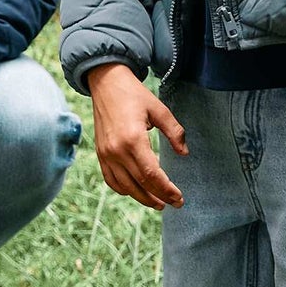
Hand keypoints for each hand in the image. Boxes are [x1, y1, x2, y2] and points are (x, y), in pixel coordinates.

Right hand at [86, 62, 186, 210]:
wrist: (105, 83)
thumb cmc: (134, 94)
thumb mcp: (159, 109)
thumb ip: (174, 132)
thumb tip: (184, 153)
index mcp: (133, 139)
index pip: (152, 174)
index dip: (167, 189)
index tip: (179, 197)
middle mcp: (117, 150)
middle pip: (140, 184)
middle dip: (159, 197)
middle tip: (175, 203)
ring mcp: (106, 154)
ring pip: (125, 187)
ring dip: (143, 198)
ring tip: (158, 203)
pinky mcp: (100, 154)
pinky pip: (111, 180)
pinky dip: (124, 189)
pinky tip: (137, 192)